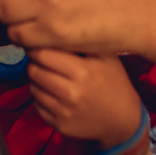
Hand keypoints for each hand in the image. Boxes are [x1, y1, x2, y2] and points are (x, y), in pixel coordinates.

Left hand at [27, 48, 142, 148]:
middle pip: (33, 71)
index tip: (37, 44)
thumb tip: (56, 29)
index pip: (43, 54)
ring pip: (32, 88)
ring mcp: (63, 111)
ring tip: (48, 75)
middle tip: (41, 59)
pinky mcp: (58, 125)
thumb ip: (82, 41)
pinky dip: (41, 97)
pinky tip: (53, 92)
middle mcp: (69, 93)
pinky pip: (37, 105)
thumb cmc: (115, 83)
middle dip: (34, 62)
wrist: (123, 121)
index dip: (36, 47)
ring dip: (36, 79)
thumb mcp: (107, 56)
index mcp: (81, 71)